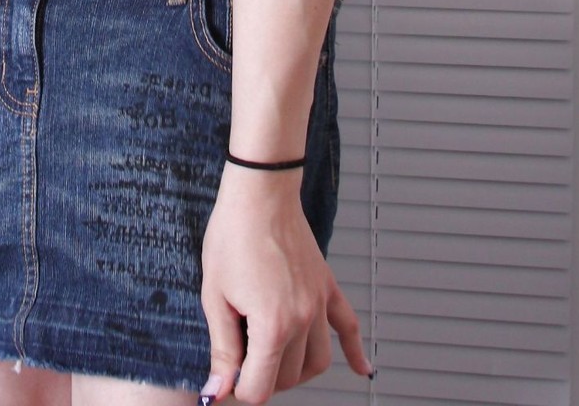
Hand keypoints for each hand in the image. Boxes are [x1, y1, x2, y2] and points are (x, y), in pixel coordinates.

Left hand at [199, 163, 372, 403]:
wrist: (259, 193)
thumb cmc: (232, 236)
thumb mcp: (215, 295)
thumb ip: (222, 348)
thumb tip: (219, 390)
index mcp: (273, 325)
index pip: (261, 388)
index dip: (238, 389)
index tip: (226, 378)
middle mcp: (303, 318)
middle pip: (289, 377)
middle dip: (262, 377)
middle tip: (240, 361)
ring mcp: (319, 302)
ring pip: (318, 360)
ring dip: (297, 372)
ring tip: (273, 364)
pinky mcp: (327, 285)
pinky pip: (348, 325)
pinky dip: (357, 351)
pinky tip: (364, 370)